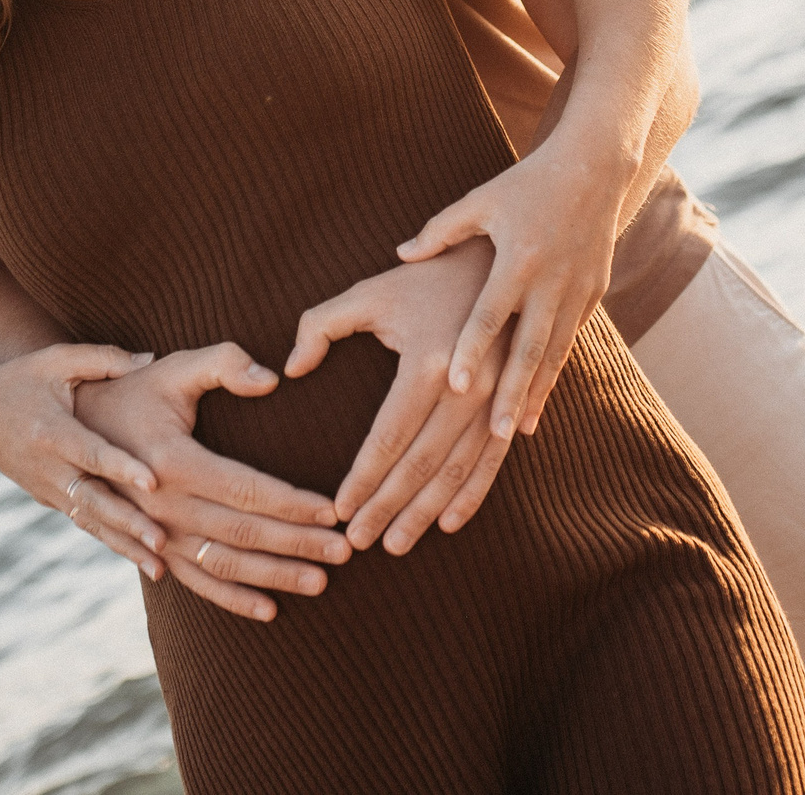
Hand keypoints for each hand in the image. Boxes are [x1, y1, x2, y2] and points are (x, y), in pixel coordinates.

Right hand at [0, 345, 172, 573]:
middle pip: (93, 500)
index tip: (154, 482)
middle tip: (161, 541)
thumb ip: (103, 359)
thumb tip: (151, 359)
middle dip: (128, 523)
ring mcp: (48, 489)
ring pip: (91, 522)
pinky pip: (85, 524)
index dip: (123, 467)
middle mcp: (49, 468)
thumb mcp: (55, 359)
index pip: (92, 453)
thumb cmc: (19, 380)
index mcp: (52, 431)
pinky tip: (141, 561)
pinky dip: (111, 543)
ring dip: (124, 545)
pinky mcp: (50, 500)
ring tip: (159, 568)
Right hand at [77, 344, 353, 621]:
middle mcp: (161, 506)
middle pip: (243, 532)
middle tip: (347, 551)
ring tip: (321, 581)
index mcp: (172, 461)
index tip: (335, 510)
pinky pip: (195, 581)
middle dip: (298, 543)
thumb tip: (271, 378)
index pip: (247, 489)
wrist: (70, 430)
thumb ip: (223, 363)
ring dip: (274, 576)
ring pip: (224, 564)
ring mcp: (154, 534)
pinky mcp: (151, 549)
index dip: (293, 502)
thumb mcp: (174, 367)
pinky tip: (270, 610)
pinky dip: (232, 599)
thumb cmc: (135, 391)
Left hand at [287, 243, 516, 554]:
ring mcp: (499, 397)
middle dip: (387, 507)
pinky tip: (448, 523)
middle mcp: (470, 385)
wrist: (500, 261)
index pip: (389, 436)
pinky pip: (493, 461)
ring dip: (425, 513)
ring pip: (457, 471)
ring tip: (395, 543)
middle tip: (357, 541)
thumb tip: (289, 370)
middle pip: (421, 463)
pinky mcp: (515, 403)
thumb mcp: (369, 292)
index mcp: (430, 360)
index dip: (363, 478)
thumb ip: (319, 325)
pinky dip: (471, 496)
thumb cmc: (423, 279)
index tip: (339, 510)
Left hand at [393, 148, 619, 442]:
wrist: (594, 170)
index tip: (455, 386)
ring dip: (534, 395)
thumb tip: (401, 254)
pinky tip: (535, 406)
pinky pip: (567, 345)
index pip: (490, 314)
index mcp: (518, 259)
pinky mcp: (591, 297)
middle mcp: (550, 281)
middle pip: (527, 348)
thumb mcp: (479, 201)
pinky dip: (551, 377)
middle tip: (495, 434)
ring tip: (516, 433)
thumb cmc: (525, 185)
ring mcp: (575, 292)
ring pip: (552, 355)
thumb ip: (440, 231)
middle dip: (510, 394)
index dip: (472, 350)